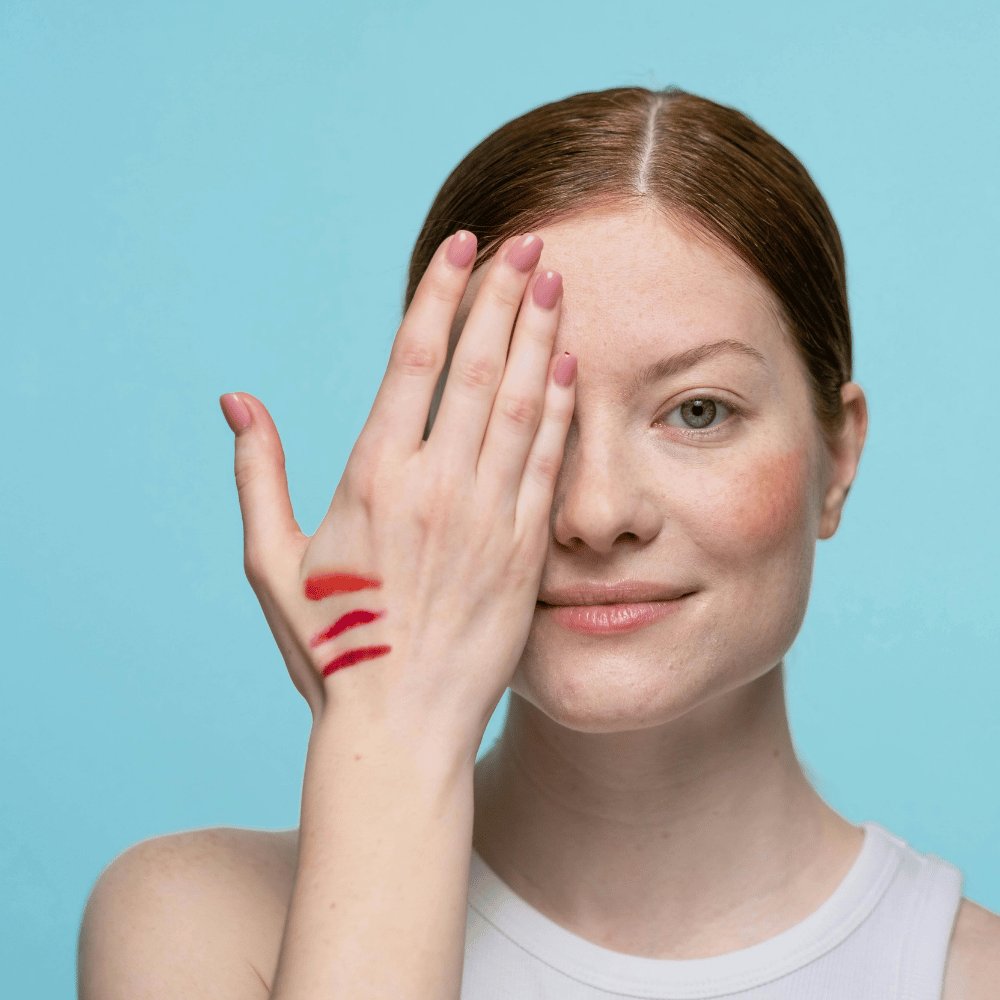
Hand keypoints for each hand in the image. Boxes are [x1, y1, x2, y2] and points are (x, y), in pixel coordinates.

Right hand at [219, 230, 575, 756]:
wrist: (399, 725)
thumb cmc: (330, 647)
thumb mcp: (273, 562)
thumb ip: (257, 474)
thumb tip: (236, 401)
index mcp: (373, 478)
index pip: (414, 360)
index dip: (443, 295)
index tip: (465, 246)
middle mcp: (435, 486)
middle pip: (479, 367)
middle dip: (505, 296)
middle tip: (529, 245)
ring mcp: (487, 518)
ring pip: (523, 405)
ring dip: (541, 337)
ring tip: (556, 284)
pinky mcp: (525, 553)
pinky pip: (549, 464)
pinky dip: (563, 410)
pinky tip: (570, 367)